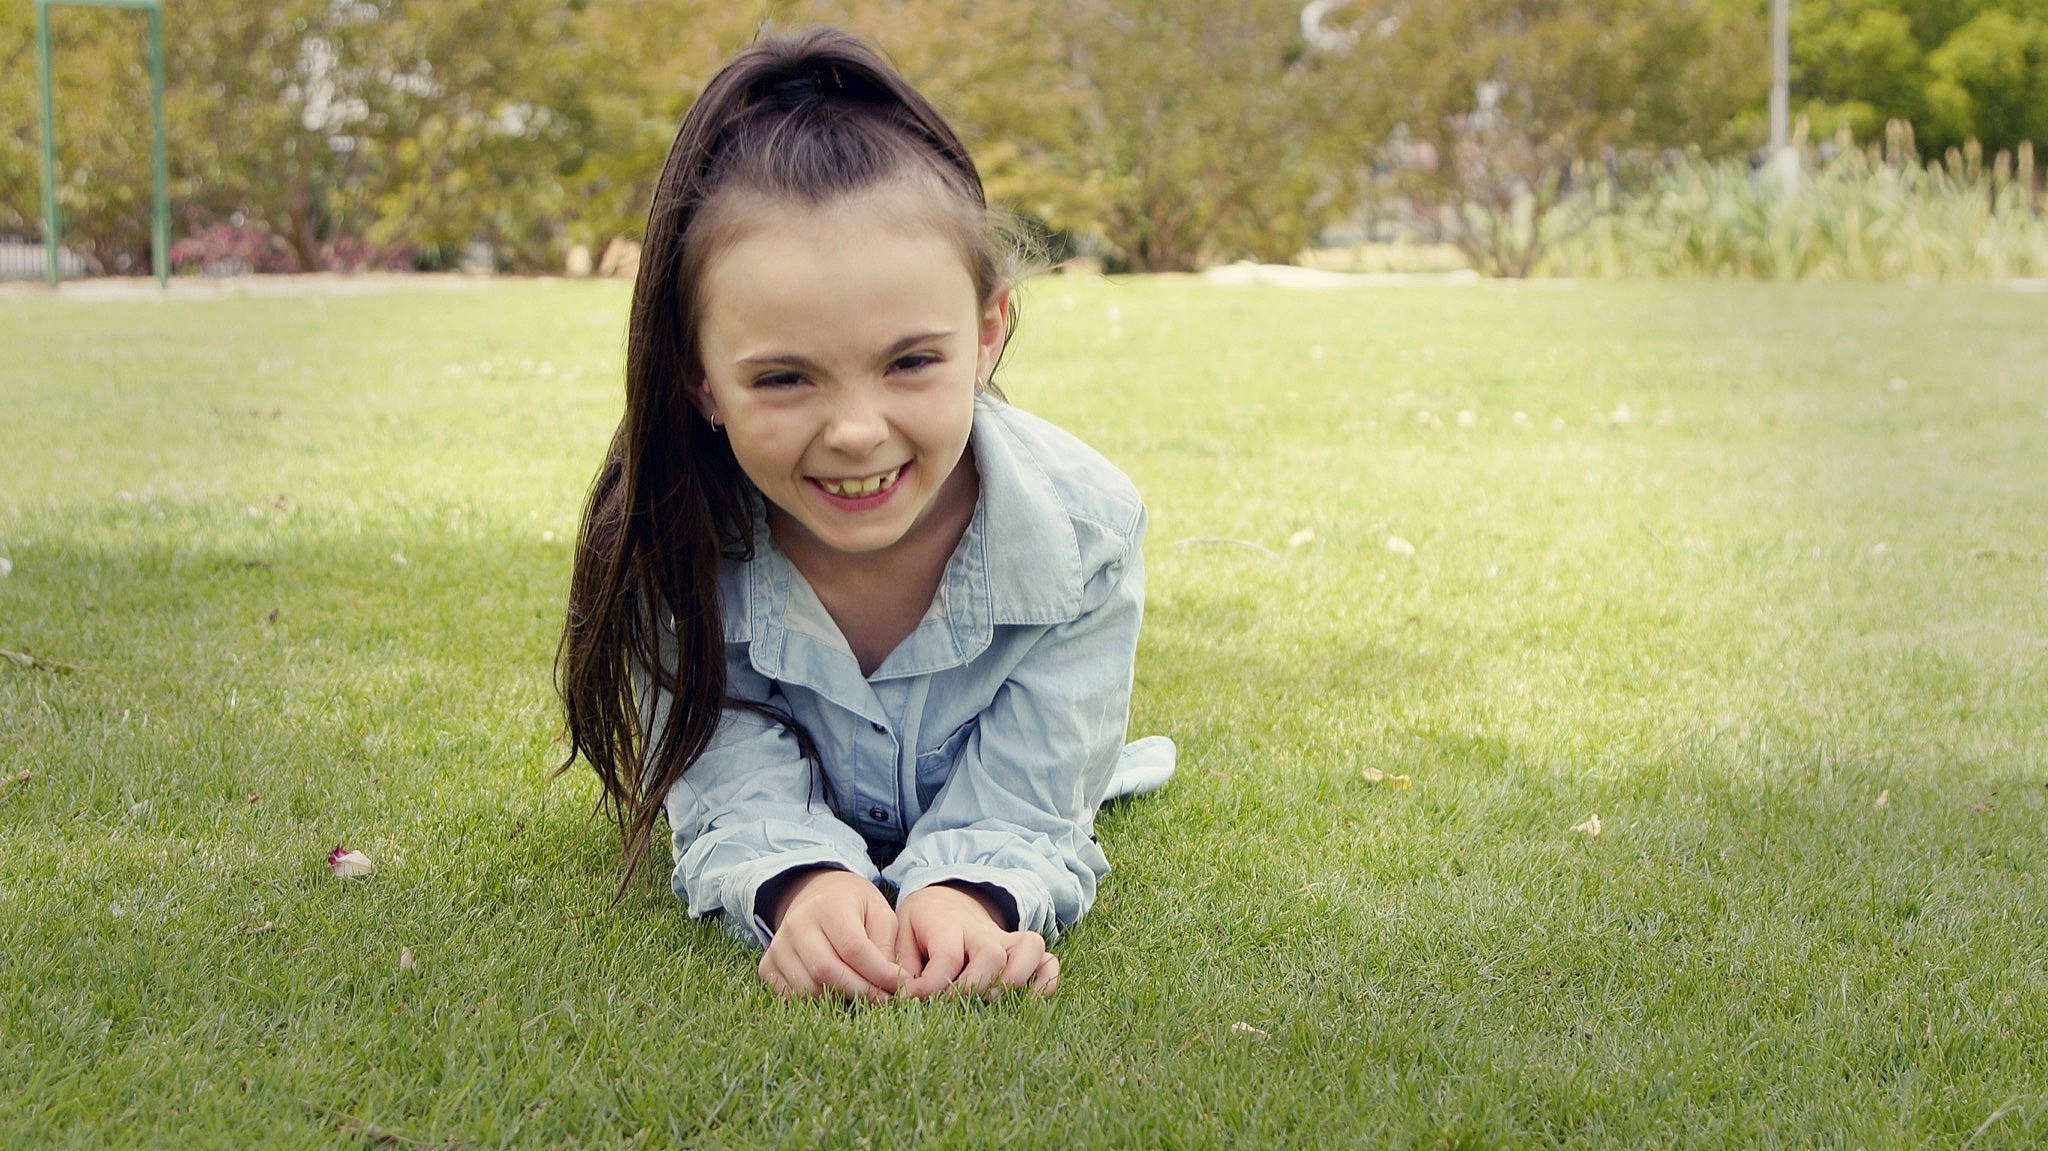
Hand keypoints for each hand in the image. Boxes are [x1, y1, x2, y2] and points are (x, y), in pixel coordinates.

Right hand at [757, 869, 906, 1001]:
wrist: (816, 894)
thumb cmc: (854, 906)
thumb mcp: (879, 912)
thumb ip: (886, 945)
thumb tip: (891, 983)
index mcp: (828, 906)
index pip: (854, 949)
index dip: (879, 974)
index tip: (901, 986)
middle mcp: (796, 925)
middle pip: (827, 972)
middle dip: (861, 992)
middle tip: (885, 1000)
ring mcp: (778, 946)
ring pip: (809, 989)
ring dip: (840, 1000)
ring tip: (862, 995)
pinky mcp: (768, 965)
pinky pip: (790, 996)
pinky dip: (815, 1002)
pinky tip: (835, 993)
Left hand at [894, 883, 1058, 999]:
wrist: (946, 899)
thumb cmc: (922, 925)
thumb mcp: (901, 935)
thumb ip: (901, 966)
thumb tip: (904, 998)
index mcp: (946, 923)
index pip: (947, 955)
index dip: (931, 985)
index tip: (913, 999)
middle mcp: (982, 930)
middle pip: (991, 954)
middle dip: (975, 987)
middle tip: (956, 1003)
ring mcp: (1008, 939)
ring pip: (1029, 950)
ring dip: (1015, 982)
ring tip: (993, 1001)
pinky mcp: (1025, 950)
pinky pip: (1049, 962)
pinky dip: (1046, 983)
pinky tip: (1028, 1002)